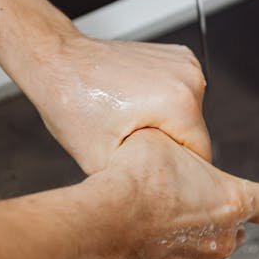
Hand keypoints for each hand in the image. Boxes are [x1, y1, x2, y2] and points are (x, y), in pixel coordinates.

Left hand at [11, 20, 210, 173]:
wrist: (57, 62)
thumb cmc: (72, 104)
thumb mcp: (102, 162)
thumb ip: (140, 183)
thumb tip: (159, 202)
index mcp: (179, 103)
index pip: (201, 158)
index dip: (176, 175)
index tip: (152, 175)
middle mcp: (189, 78)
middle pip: (195, 135)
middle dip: (169, 148)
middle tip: (132, 147)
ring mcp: (185, 63)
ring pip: (189, 116)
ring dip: (166, 125)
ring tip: (129, 122)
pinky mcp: (177, 56)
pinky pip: (182, 95)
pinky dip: (163, 104)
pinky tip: (134, 104)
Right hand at [95, 129, 258, 258]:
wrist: (100, 220)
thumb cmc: (132, 178)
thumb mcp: (164, 141)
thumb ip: (182, 150)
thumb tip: (175, 149)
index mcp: (231, 201)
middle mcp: (221, 241)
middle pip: (230, 231)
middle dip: (212, 219)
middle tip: (178, 203)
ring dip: (189, 246)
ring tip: (157, 228)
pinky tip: (138, 249)